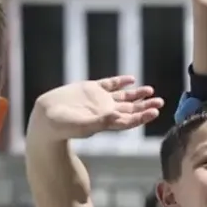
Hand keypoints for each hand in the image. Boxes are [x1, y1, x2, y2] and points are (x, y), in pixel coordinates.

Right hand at [29, 76, 163, 141]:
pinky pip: (109, 84)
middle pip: (130, 109)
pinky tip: (131, 80)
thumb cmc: (63, 126)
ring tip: (150, 90)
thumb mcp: (83, 126)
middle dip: (146, 106)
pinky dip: (120, 82)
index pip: (130, 120)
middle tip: (160, 101)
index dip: (143, 116)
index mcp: (107, 123)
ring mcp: (98, 100)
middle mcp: (105, 112)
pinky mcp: (89, 89)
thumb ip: (101, 122)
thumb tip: (117, 117)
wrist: (46, 116)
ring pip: (123, 97)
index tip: (155, 111)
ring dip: (137, 95)